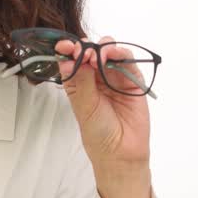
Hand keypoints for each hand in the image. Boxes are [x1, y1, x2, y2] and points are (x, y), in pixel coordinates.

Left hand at [57, 36, 151, 172]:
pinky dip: (119, 53)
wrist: (121, 151)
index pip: (72, 60)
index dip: (68, 50)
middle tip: (81, 52)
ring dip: (102, 49)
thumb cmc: (97, 132)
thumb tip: (76, 57)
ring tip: (96, 58)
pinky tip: (109, 57)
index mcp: (78, 83)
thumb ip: (81, 81)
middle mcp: (96, 77)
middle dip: (85, 47)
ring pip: (110, 52)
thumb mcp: (84, 106)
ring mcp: (115, 77)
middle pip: (91, 52)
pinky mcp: (133, 80)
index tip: (64, 46)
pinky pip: (128, 61)